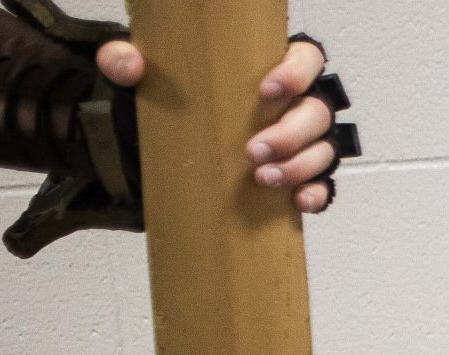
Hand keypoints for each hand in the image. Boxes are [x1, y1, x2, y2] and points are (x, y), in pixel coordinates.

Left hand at [94, 36, 339, 212]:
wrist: (165, 156)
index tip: (267, 91)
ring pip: (323, 150)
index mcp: (272, 69)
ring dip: (299, 165)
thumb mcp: (144, 83)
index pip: (305, 58)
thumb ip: (127, 62)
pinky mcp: (300, 175)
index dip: (297, 73)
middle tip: (253, 151)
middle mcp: (295, 104)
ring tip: (262, 179)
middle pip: (317, 112)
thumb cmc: (171, 108)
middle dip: (291, 133)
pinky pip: (323, 184)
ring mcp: (303, 142)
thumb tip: (125, 63)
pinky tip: (298, 201)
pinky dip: (315, 193)